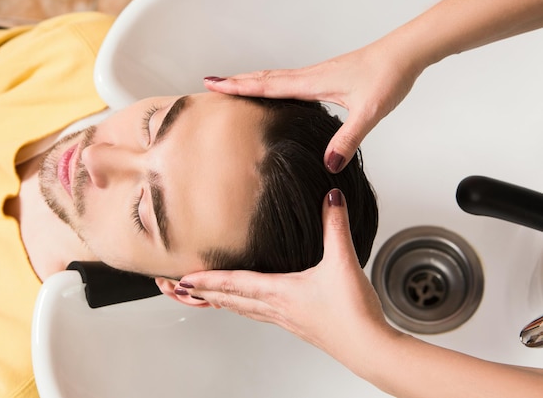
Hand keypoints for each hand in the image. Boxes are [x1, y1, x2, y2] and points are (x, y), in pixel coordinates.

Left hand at [178, 189, 394, 364]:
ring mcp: (285, 319)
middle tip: (176, 290)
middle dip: (200, 293)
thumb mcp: (342, 262)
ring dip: (220, 301)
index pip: (233, 284)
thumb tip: (331, 197)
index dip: (206, 280)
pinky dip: (243, 307)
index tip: (182, 280)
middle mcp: (276, 308)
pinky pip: (260, 314)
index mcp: (279, 293)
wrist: (369, 348)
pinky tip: (250, 305)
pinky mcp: (297, 324)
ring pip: (242, 309)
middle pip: (229, 300)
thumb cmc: (352, 314)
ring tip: (203, 297)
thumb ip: (335, 226)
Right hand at [204, 41, 422, 172]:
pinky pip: (290, 79)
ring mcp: (317, 75)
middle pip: (264, 78)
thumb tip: (328, 163)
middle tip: (212, 83)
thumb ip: (347, 139)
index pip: (266, 85)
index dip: (239, 87)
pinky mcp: (326, 77)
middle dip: (236, 82)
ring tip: (235, 85)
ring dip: (252, 80)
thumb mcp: (368, 113)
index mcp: (312, 82)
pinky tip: (276, 91)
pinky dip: (273, 82)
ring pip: (276, 77)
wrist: (404, 54)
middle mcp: (310, 76)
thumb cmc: (387, 76)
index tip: (213, 85)